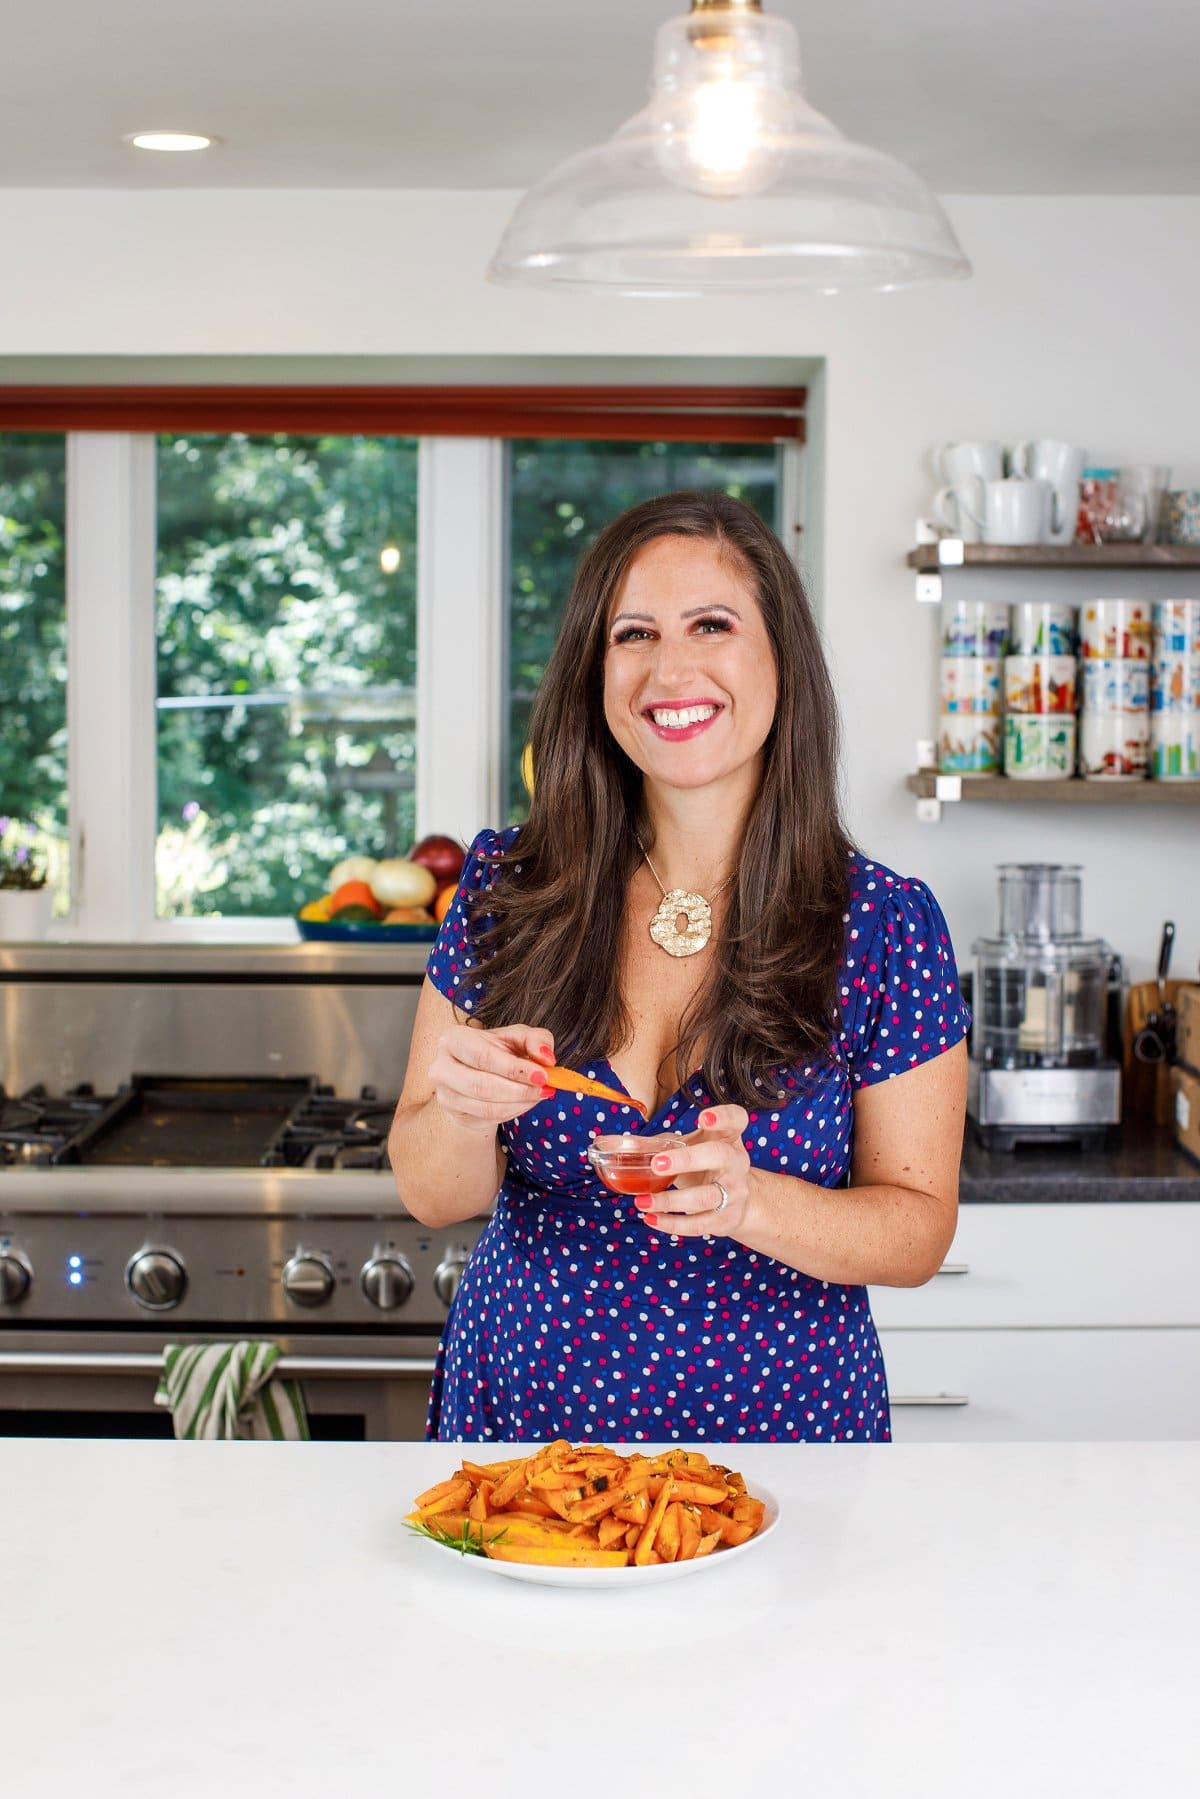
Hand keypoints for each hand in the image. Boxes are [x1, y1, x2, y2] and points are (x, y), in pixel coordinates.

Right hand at [428, 1024, 555, 1135]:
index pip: (483, 1057)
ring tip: (540, 1094)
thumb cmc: (498, 1051)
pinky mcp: (455, 1114)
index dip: (514, 1068)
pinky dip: (514, 1111)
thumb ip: (536, 1039)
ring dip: (520, 1103)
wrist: (479, 1074)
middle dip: (519, 1090)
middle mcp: (441, 1067)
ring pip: (487, 1106)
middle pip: (481, 1086)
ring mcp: (445, 1094)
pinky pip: (489, 1118)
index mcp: (453, 1039)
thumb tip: (547, 1057)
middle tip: (546, 1088)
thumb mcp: (518, 1037)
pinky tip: (525, 1101)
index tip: (543, 1075)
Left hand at [635, 1105, 751, 1237]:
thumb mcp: (686, 1148)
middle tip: (656, 1164)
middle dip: (687, 1159)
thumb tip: (610, 1142)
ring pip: (706, 1196)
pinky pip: (700, 1224)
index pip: (736, 1119)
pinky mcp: (728, 1218)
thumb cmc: (704, 1164)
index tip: (703, 1118)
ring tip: (641, 1201)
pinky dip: (673, 1224)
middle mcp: (736, 1162)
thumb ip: (654, 1144)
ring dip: (671, 1200)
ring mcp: (735, 1191)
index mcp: (728, 1137)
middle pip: (720, 1156)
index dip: (723, 1116)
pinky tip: (652, 1219)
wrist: (733, 1199)